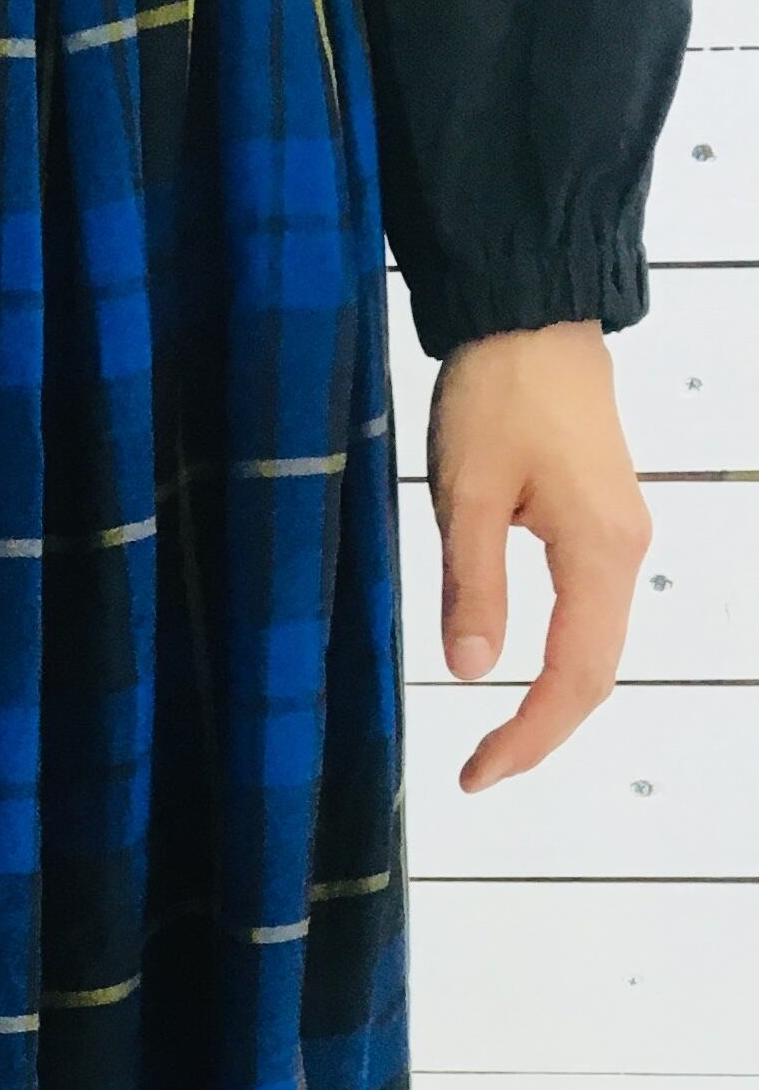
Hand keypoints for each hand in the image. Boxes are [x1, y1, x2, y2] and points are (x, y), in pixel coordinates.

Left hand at [426, 322, 648, 793]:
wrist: (531, 316)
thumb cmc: (498, 393)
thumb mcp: (465, 494)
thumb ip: (471, 586)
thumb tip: (472, 672)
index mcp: (598, 552)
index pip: (575, 676)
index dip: (529, 736)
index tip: (477, 773)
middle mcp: (624, 551)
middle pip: (596, 672)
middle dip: (542, 730)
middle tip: (480, 771)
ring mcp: (619, 534)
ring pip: (598, 644)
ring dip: (553, 699)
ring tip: (497, 739)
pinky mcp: (601, 518)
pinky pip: (592, 610)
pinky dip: (561, 657)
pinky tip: (521, 672)